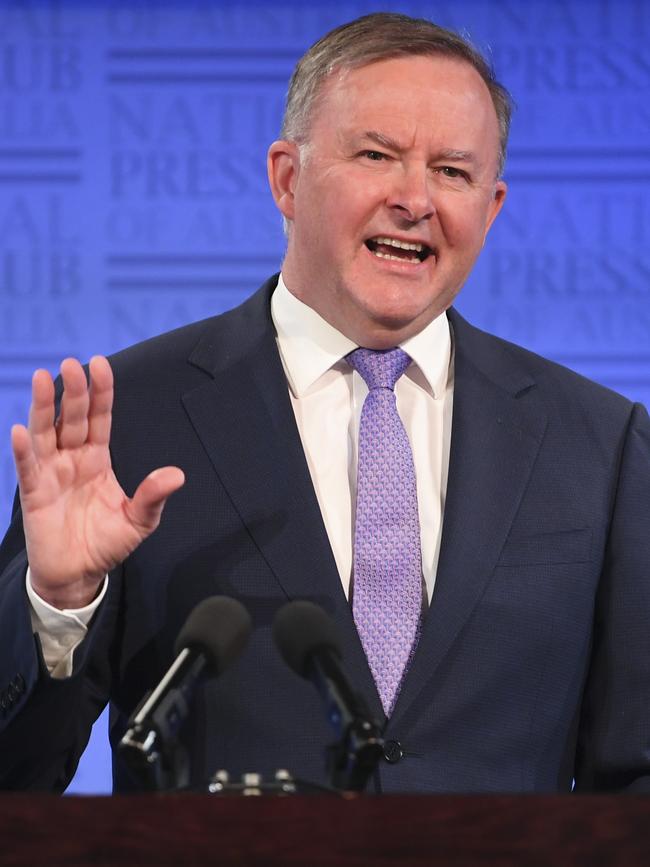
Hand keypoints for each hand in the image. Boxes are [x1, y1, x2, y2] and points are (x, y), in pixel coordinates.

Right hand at [11, 356, 184, 608]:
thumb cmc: (107, 543)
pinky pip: (28, 469)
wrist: (80, 574)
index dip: (100, 393)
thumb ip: (153, 496)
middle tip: (72, 364)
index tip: (100, 364)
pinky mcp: (35, 494)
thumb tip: (177, 474)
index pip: (98, 418)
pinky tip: (20, 431)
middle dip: (73, 391)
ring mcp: (51, 474)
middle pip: (71, 418)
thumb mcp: (139, 520)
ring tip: (42, 378)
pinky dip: (23, 450)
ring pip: (45, 433)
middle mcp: (72, 459)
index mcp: (97, 458)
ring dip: (43, 407)